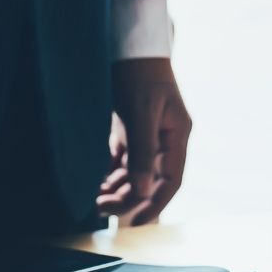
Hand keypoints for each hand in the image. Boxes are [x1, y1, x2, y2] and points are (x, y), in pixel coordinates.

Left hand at [98, 58, 191, 225]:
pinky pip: (122, 162)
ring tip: (94, 197)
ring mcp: (147, 136)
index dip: (156, 203)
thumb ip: (143, 151)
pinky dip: (109, 174)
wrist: (128, 48)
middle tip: (100, 207)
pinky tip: (95, 181)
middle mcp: (165, 139)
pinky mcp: (130, 131)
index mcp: (177, 134)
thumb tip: (143, 190)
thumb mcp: (141, 113)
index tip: (136, 223)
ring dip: (116, 188)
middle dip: (128, 197)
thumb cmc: (139, 75)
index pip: (172, 179)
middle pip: (151, 180)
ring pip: (134, 174)